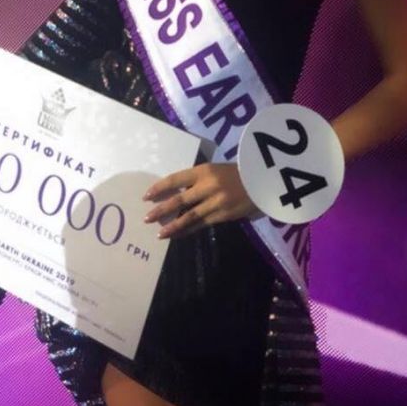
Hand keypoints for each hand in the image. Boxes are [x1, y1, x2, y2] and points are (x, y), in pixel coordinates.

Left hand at [142, 163, 258, 239]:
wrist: (261, 182)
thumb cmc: (235, 174)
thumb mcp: (214, 171)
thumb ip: (196, 181)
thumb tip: (175, 194)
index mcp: (204, 170)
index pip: (176, 179)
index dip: (160, 188)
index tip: (146, 196)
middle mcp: (208, 185)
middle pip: (180, 199)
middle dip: (162, 209)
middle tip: (147, 218)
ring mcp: (216, 202)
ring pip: (189, 216)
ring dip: (173, 226)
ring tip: (159, 233)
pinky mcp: (223, 216)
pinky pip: (201, 224)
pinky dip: (187, 230)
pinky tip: (177, 235)